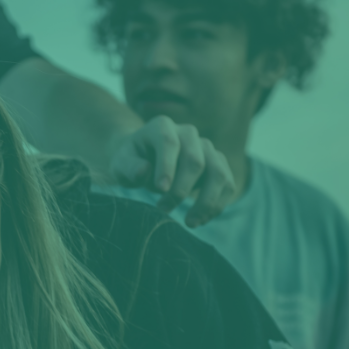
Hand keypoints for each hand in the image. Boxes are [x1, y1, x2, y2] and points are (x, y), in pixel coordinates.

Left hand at [106, 116, 234, 227]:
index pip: (169, 143)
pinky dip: (217, 205)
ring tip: (190, 223)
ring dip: (206, 202)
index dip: (166, 167)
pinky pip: (227, 184)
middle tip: (163, 209)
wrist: (145, 160)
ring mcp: (206, 148)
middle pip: (195, 160)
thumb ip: (128, 166)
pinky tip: (201, 220)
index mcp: (162, 126)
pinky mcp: (217, 164)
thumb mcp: (121, 164)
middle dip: (181, 190)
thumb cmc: (132, 162)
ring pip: (218, 173)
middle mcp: (188, 133)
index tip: (160, 190)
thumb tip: (144, 171)